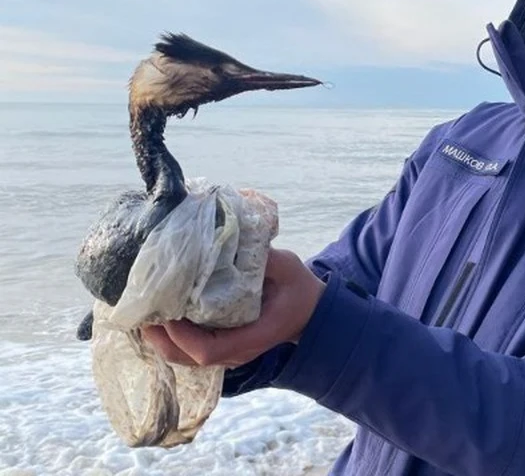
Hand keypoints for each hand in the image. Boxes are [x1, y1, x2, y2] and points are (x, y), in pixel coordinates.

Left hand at [142, 248, 323, 367]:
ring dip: (160, 337)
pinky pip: (189, 348)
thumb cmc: (298, 290)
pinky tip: (160, 313)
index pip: (208, 350)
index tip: (167, 311)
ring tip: (144, 311)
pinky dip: (170, 334)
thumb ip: (264, 258)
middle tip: (142, 310)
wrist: (310, 311)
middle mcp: (237, 352)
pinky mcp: (223, 346)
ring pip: (183, 357)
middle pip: (186, 358)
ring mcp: (229, 353)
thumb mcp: (288, 268)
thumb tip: (233, 238)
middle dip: (159, 337)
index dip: (181, 335)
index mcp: (253, 337)